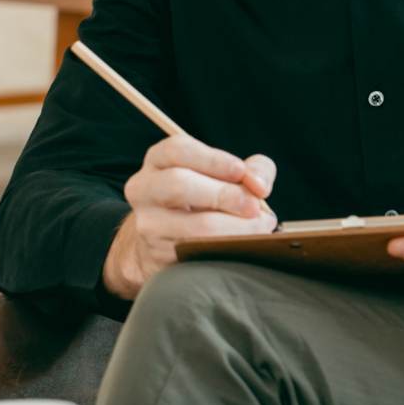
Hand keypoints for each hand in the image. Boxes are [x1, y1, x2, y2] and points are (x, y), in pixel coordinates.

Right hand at [102, 135, 275, 299]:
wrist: (170, 241)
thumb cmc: (208, 198)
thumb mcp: (227, 174)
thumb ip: (253, 169)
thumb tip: (259, 185)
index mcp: (159, 160)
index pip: (178, 150)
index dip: (214, 159)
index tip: (241, 171)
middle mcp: (144, 189)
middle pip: (178, 184)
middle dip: (224, 195)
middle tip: (254, 206)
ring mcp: (148, 224)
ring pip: (193, 226)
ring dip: (235, 227)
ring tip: (259, 226)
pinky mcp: (158, 255)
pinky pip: (199, 252)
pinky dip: (229, 247)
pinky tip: (245, 243)